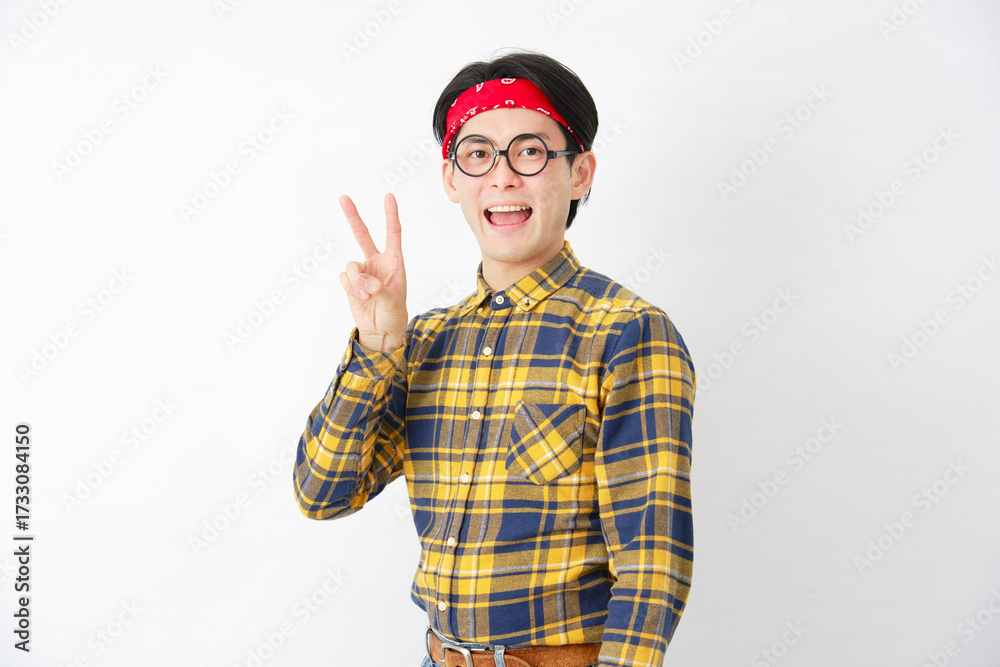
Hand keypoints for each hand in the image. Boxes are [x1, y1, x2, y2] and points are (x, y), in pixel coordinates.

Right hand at [338, 193, 407, 351]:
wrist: (380, 331)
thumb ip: (379, 288)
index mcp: (393, 261)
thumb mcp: (393, 302)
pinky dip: (350, 288)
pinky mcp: (350, 282)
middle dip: (353, 216)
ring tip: (367, 295)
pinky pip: (344, 278)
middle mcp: (376, 262)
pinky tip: (359, 297)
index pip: (393, 233)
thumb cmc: (394, 314)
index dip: (390, 214)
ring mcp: (362, 271)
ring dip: (357, 281)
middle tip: (343, 197)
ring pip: (351, 265)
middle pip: (363, 235)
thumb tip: (363, 279)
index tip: (388, 196)